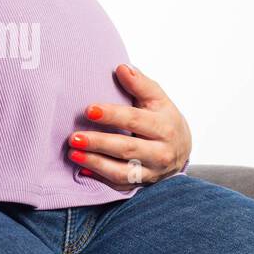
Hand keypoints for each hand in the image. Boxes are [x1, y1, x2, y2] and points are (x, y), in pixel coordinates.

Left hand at [68, 64, 191, 188]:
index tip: (89, 110)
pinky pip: (119, 185)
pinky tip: (82, 169)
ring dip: (95, 163)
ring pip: (122, 171)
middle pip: (127, 148)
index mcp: (165, 127)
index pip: (136, 120)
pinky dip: (100, 178)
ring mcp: (151, 172)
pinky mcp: (141, 184)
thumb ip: (140, 84)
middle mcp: (161, 153)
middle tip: (74, 137)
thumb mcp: (158, 99)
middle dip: (99, 143)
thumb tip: (122, 68)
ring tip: (73, 153)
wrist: (180, 150)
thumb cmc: (163, 119)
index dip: (112, 115)